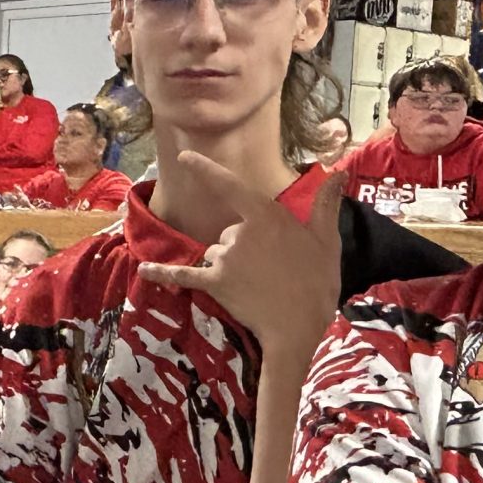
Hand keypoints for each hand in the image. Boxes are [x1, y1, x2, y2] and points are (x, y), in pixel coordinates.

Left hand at [137, 151, 344, 359]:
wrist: (300, 325)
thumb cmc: (318, 281)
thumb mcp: (327, 239)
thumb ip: (325, 203)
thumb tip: (338, 171)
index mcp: (266, 216)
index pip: (230, 186)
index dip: (206, 169)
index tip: (184, 157)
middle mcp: (240, 233)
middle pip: (230, 232)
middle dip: (244, 247)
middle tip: (272, 270)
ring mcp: (225, 258)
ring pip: (217, 254)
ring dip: (229, 265)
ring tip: (257, 286)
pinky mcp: (215, 283)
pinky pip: (183, 274)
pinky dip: (162, 273)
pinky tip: (145, 270)